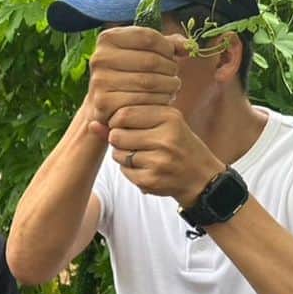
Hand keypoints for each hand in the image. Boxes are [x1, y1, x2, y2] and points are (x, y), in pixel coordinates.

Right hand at [86, 27, 182, 139]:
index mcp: (108, 38)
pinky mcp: (103, 103)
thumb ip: (169, 44)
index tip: (172, 56)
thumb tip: (190, 47)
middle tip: (174, 76)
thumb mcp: (146, 52)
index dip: (167, 48)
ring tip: (172, 87)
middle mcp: (99, 57)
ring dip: (168, 86)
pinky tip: (162, 100)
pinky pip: (141, 101)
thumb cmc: (131, 72)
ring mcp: (99, 81)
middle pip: (150, 61)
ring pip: (149, 82)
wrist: (107, 103)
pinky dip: (158, 101)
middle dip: (170, 69)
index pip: (148, 37)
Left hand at [107, 105, 223, 205]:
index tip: (124, 126)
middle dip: (118, 140)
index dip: (116, 121)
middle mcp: (166, 138)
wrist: (202, 177)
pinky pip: (124, 171)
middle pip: (117, 135)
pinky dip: (130, 171)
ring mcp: (160, 161)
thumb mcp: (161, 124)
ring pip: (118, 154)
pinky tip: (147, 169)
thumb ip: (127, 121)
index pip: (123, 114)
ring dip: (123, 156)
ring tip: (143, 155)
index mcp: (169, 117)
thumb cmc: (177, 145)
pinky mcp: (152, 179)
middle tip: (135, 143)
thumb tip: (91, 123)